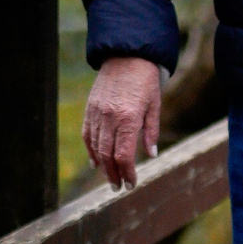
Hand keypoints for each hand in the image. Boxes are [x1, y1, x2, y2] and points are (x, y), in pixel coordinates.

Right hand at [83, 56, 164, 188]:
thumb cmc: (146, 81)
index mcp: (128, 118)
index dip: (127, 172)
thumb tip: (151, 156)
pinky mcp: (90, 108)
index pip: (124, 155)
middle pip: (107, 155)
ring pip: (95, 147)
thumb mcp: (155, 105)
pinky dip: (90, 150)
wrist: (126, 56)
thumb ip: (151, 132)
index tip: (131, 184)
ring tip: (110, 178)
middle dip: (113, 174)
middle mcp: (109, 117)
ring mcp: (97, 113)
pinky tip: (96, 162)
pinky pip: (87, 134)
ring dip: (102, 166)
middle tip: (118, 187)